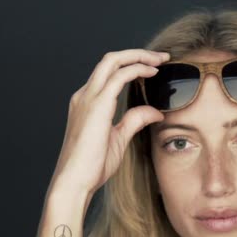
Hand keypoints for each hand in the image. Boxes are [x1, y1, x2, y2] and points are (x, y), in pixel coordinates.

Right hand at [48, 48, 168, 208]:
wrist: (75, 181)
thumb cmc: (91, 166)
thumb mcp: (118, 139)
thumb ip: (134, 121)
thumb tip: (154, 111)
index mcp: (87, 103)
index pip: (109, 73)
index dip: (132, 65)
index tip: (154, 67)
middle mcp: (85, 95)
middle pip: (110, 60)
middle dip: (138, 54)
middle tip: (162, 57)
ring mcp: (88, 98)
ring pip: (113, 61)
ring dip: (140, 57)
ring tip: (160, 59)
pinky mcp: (97, 105)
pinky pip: (119, 76)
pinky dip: (137, 69)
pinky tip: (152, 72)